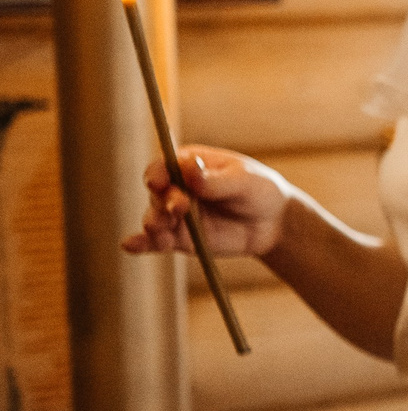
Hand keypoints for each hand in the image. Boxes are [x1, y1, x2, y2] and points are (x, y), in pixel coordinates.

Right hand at [120, 145, 287, 258]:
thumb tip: (191, 170)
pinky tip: (129, 245)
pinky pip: (157, 242)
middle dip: (164, 200)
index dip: (158, 174)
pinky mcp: (180, 239)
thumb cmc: (259, 190)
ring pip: (154, 218)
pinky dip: (143, 244)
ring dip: (153, 223)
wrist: (274, 223)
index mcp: (189, 164)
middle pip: (157, 193)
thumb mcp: (244, 180)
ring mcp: (176, 215)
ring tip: (159, 228)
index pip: (164, 166)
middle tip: (180, 208)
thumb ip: (217, 180)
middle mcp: (176, 188)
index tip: (160, 182)